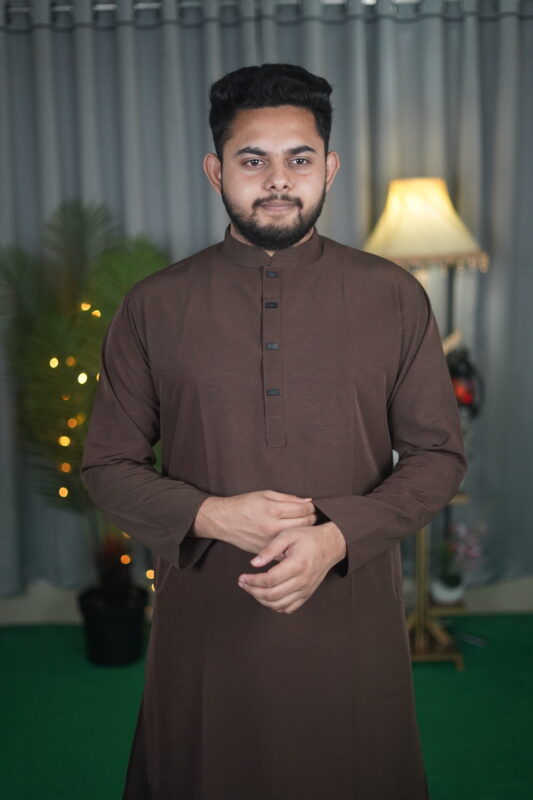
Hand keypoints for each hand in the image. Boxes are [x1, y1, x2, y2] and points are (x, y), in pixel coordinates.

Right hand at [192, 490, 316, 555]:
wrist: (224, 521)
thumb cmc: (244, 505)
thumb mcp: (265, 494)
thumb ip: (288, 498)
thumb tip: (307, 501)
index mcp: (273, 510)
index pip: (304, 509)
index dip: (311, 507)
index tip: (312, 506)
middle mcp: (273, 527)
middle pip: (305, 524)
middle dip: (312, 518)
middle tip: (311, 515)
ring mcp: (270, 541)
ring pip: (298, 537)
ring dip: (304, 531)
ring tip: (304, 525)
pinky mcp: (266, 551)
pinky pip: (286, 549)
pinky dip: (292, 544)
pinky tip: (293, 538)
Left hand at [237, 521, 346, 613]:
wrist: (330, 545)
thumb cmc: (308, 537)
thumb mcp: (287, 536)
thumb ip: (270, 549)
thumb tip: (254, 563)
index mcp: (296, 565)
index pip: (269, 580)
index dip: (252, 581)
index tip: (242, 577)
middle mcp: (302, 581)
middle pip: (271, 595)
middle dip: (253, 591)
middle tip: (243, 583)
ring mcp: (305, 590)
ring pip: (278, 605)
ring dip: (261, 600)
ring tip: (251, 589)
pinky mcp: (307, 594)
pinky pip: (288, 608)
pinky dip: (274, 606)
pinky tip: (266, 597)